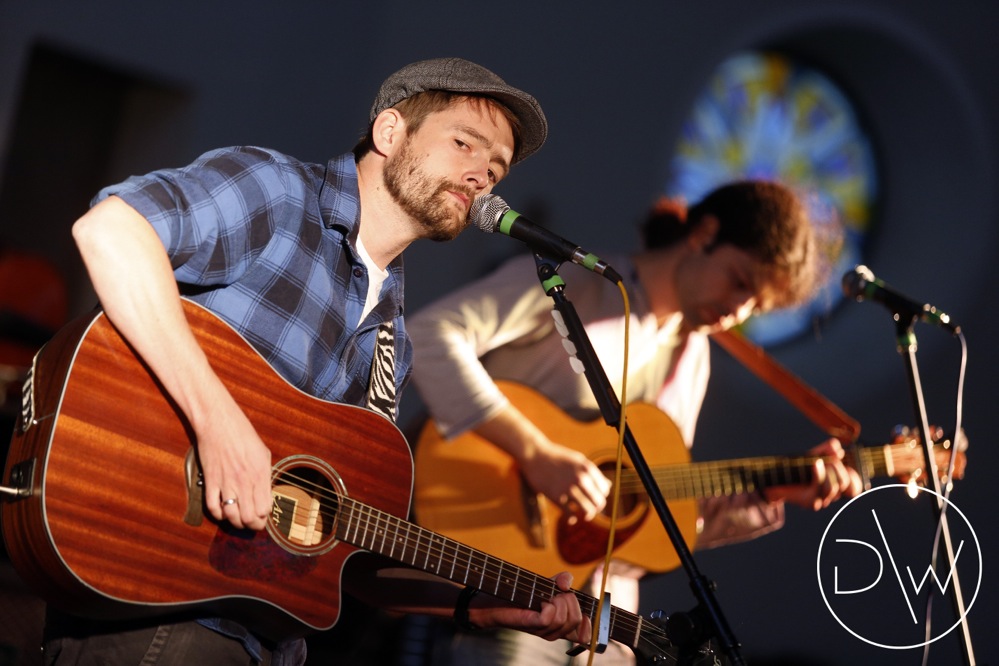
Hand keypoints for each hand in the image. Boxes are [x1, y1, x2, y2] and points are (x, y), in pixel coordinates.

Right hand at [196, 387, 272, 530]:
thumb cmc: (242, 434)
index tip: (262, 515)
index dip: (264, 517)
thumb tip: (265, 495)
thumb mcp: (262, 453)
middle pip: (249, 517)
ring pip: (232, 516)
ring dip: (236, 523)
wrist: (218, 421)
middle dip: (252, 525)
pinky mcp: (211, 480)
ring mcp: (226, 482)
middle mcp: (245, 481)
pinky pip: (213, 507)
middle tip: (251, 523)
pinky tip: (222, 512)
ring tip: (238, 520)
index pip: (265, 508)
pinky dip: (218, 515)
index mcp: (260, 473)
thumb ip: (265, 475)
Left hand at [469, 572, 591, 642]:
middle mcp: (555, 632)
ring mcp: (544, 631)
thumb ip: (562, 581)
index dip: (590, 623)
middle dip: (570, 600)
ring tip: (544, 596)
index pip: (585, 635)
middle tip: (554, 594)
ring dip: (556, 600)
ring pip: (564, 618)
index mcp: (562, 625)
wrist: (495, 599)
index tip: (585, 610)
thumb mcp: (547, 583)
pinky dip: (548, 604)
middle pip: (577, 619)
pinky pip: (551, 617)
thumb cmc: (521, 592)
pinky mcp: (533, 625)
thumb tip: (566, 584)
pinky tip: (539, 601)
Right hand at [522, 440, 611, 521]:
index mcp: (588, 468)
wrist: (535, 455)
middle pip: (599, 502)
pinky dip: (572, 519)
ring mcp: (569, 488)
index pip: (605, 490)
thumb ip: (593, 473)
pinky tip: (571, 517)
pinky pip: (570, 515)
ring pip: (588, 510)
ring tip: (583, 514)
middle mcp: (581, 478)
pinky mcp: (556, 497)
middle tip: (591, 508)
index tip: (594, 497)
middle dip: (597, 508)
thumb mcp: (578, 460)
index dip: (601, 495)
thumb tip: (608, 486)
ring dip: (587, 515)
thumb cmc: (557, 457)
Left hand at [766, 438, 862, 510]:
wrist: (778, 476)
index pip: (855, 488)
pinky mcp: (810, 503)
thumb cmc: (799, 465)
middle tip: (828, 459)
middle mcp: (831, 495)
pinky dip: (819, 473)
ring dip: (827, 471)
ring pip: (833, 487)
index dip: (855, 476)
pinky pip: (819, 488)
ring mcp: (822, 500)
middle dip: (838, 467)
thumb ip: (828, 448)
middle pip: (845, 484)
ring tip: (818, 462)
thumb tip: (837, 448)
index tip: (847, 465)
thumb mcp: (815, 453)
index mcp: (836, 484)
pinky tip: (815, 464)